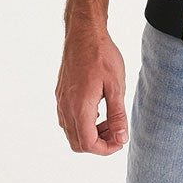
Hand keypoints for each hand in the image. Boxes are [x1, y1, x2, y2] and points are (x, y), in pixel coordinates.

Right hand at [56, 25, 128, 155]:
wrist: (84, 34)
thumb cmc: (102, 55)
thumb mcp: (116, 85)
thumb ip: (117, 114)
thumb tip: (121, 138)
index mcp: (79, 107)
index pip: (88, 143)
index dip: (105, 149)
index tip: (120, 141)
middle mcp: (66, 107)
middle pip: (78, 142)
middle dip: (98, 143)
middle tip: (117, 132)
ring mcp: (61, 101)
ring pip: (72, 132)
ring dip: (90, 134)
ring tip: (110, 121)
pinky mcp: (61, 94)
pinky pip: (68, 119)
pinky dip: (83, 123)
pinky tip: (98, 111)